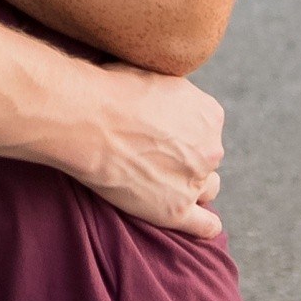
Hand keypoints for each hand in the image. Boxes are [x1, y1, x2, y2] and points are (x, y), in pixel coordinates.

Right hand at [71, 66, 228, 239]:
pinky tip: (204, 226)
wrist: (90, 122)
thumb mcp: (155, 74)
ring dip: (194, 187)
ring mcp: (195, 181)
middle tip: (156, 156)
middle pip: (207, 157)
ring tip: (168, 185)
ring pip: (207, 188)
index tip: (161, 132)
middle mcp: (211, 148)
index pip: (205, 128)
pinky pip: (204, 225)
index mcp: (210, 114)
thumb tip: (167, 98)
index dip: (184, 132)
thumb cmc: (113, 92)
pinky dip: (205, 226)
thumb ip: (173, 94)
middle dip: (188, 158)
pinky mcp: (175, 210)